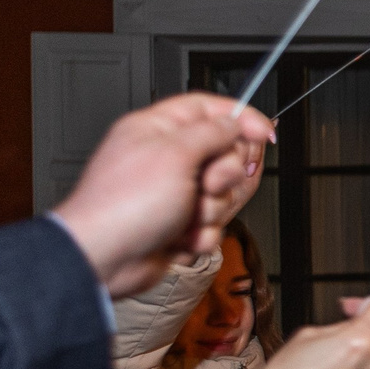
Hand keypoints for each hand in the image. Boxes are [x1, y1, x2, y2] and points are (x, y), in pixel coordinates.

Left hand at [49, 93, 277, 297]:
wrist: (105, 258)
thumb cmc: (122, 205)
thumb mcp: (174, 154)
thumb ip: (212, 132)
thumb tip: (234, 122)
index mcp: (159, 130)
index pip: (210, 110)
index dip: (242, 118)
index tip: (265, 132)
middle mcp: (167, 158)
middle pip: (226, 154)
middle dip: (226, 174)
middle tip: (209, 183)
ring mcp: (174, 192)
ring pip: (223, 194)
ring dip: (212, 209)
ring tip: (186, 215)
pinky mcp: (179, 223)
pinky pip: (212, 223)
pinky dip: (201, 233)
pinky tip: (178, 236)